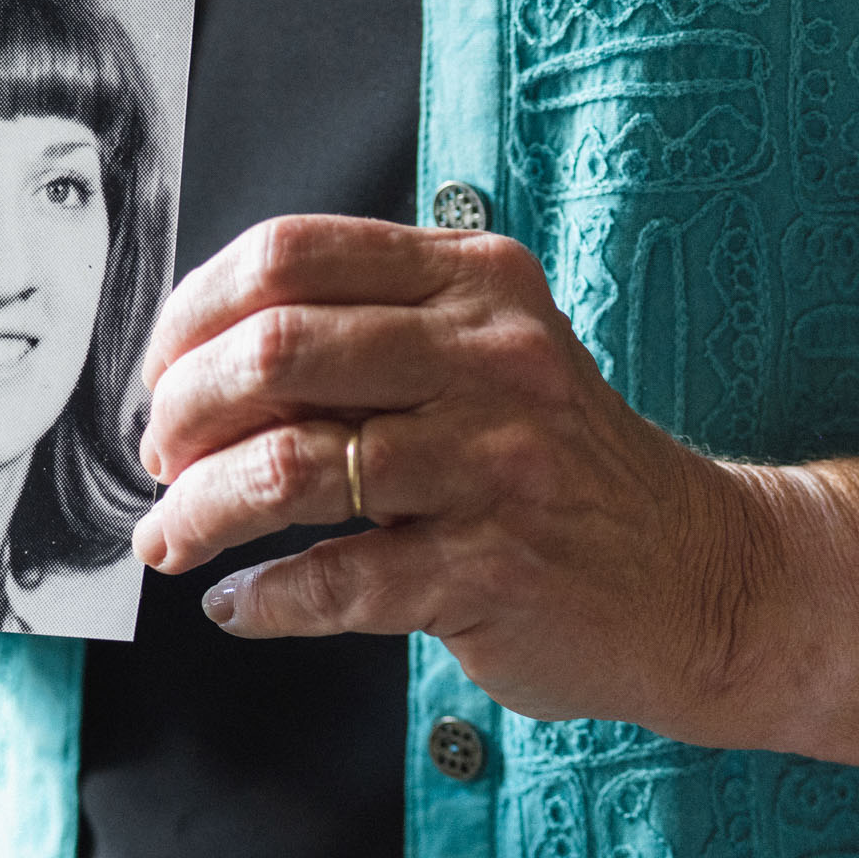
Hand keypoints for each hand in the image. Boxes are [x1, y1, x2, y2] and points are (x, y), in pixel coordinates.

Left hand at [133, 217, 785, 739]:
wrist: (698, 573)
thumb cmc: (559, 467)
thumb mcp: (485, 364)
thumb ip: (366, 349)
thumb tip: (196, 373)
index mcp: (476, 282)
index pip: (291, 253)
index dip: (193, 313)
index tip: (160, 375)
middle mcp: (493, 355)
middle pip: (276, 348)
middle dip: (182, 413)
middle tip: (160, 464)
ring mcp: (500, 462)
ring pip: (292, 467)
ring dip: (198, 512)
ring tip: (172, 541)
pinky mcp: (496, 567)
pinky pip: (339, 580)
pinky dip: (265, 598)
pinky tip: (241, 603)